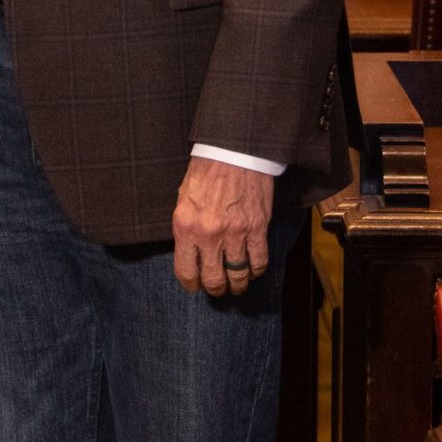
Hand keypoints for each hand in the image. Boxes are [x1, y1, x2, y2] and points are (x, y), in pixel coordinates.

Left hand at [172, 156, 272, 297]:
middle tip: (217, 289)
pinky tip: (252, 270)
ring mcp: (235, 233)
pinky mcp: (257, 228)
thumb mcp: (183, 201)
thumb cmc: (205, 173)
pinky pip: (259, 261)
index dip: (191, 285)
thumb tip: (190, 254)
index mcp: (185, 227)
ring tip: (236, 284)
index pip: (186, 271)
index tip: (195, 287)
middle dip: (215, 289)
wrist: (233, 152)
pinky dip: (256, 271)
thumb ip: (186, 229)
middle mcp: (209, 234)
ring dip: (237, 284)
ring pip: (238, 274)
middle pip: (214, 279)